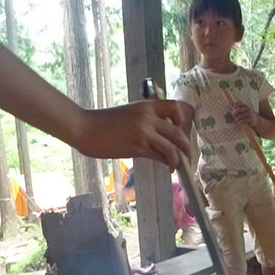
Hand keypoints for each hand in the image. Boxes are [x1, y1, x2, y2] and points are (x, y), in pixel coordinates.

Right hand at [74, 100, 193, 168]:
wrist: (84, 128)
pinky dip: (167, 163)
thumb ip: (146, 120)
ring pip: (171, 147)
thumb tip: (162, 135)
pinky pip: (159, 156)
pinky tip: (167, 168)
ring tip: (178, 165)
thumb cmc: (103, 122)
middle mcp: (147, 117)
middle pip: (178, 132)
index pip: (174, 108)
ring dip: (178, 159)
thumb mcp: (129, 113)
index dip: (182, 120)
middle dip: (187, 146)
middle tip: (189, 155)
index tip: (181, 130)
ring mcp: (143, 132)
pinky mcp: (137, 147)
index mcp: (146, 106)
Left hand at [230, 101, 257, 127]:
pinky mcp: (250, 118)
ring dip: (237, 118)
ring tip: (235, 120)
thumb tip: (229, 109)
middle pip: (239, 109)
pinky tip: (238, 123)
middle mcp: (247, 107)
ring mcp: (249, 112)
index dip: (234, 106)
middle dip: (234, 113)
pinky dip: (240, 122)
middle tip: (233, 116)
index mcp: (244, 105)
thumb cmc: (247, 115)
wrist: (255, 119)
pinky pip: (244, 120)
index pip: (238, 103)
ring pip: (241, 115)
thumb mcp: (243, 110)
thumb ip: (238, 109)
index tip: (232, 110)